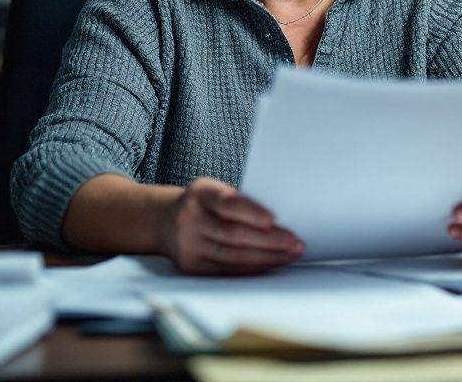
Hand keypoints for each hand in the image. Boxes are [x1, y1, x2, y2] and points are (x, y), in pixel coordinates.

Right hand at [156, 177, 304, 273]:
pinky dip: (252, 269)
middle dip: (269, 240)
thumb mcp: (214, 191)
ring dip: (267, 257)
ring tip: (291, 255)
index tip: (273, 219)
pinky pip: (227, 271)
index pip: (227, 203)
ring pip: (233, 256)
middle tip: (296, 242)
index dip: (250, 212)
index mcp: (200, 194)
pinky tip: (272, 265)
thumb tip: (280, 221)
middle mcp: (190, 219)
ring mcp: (189, 245)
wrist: (165, 221)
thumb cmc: (204, 203)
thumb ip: (238, 202)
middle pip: (234, 234)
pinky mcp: (192, 266)